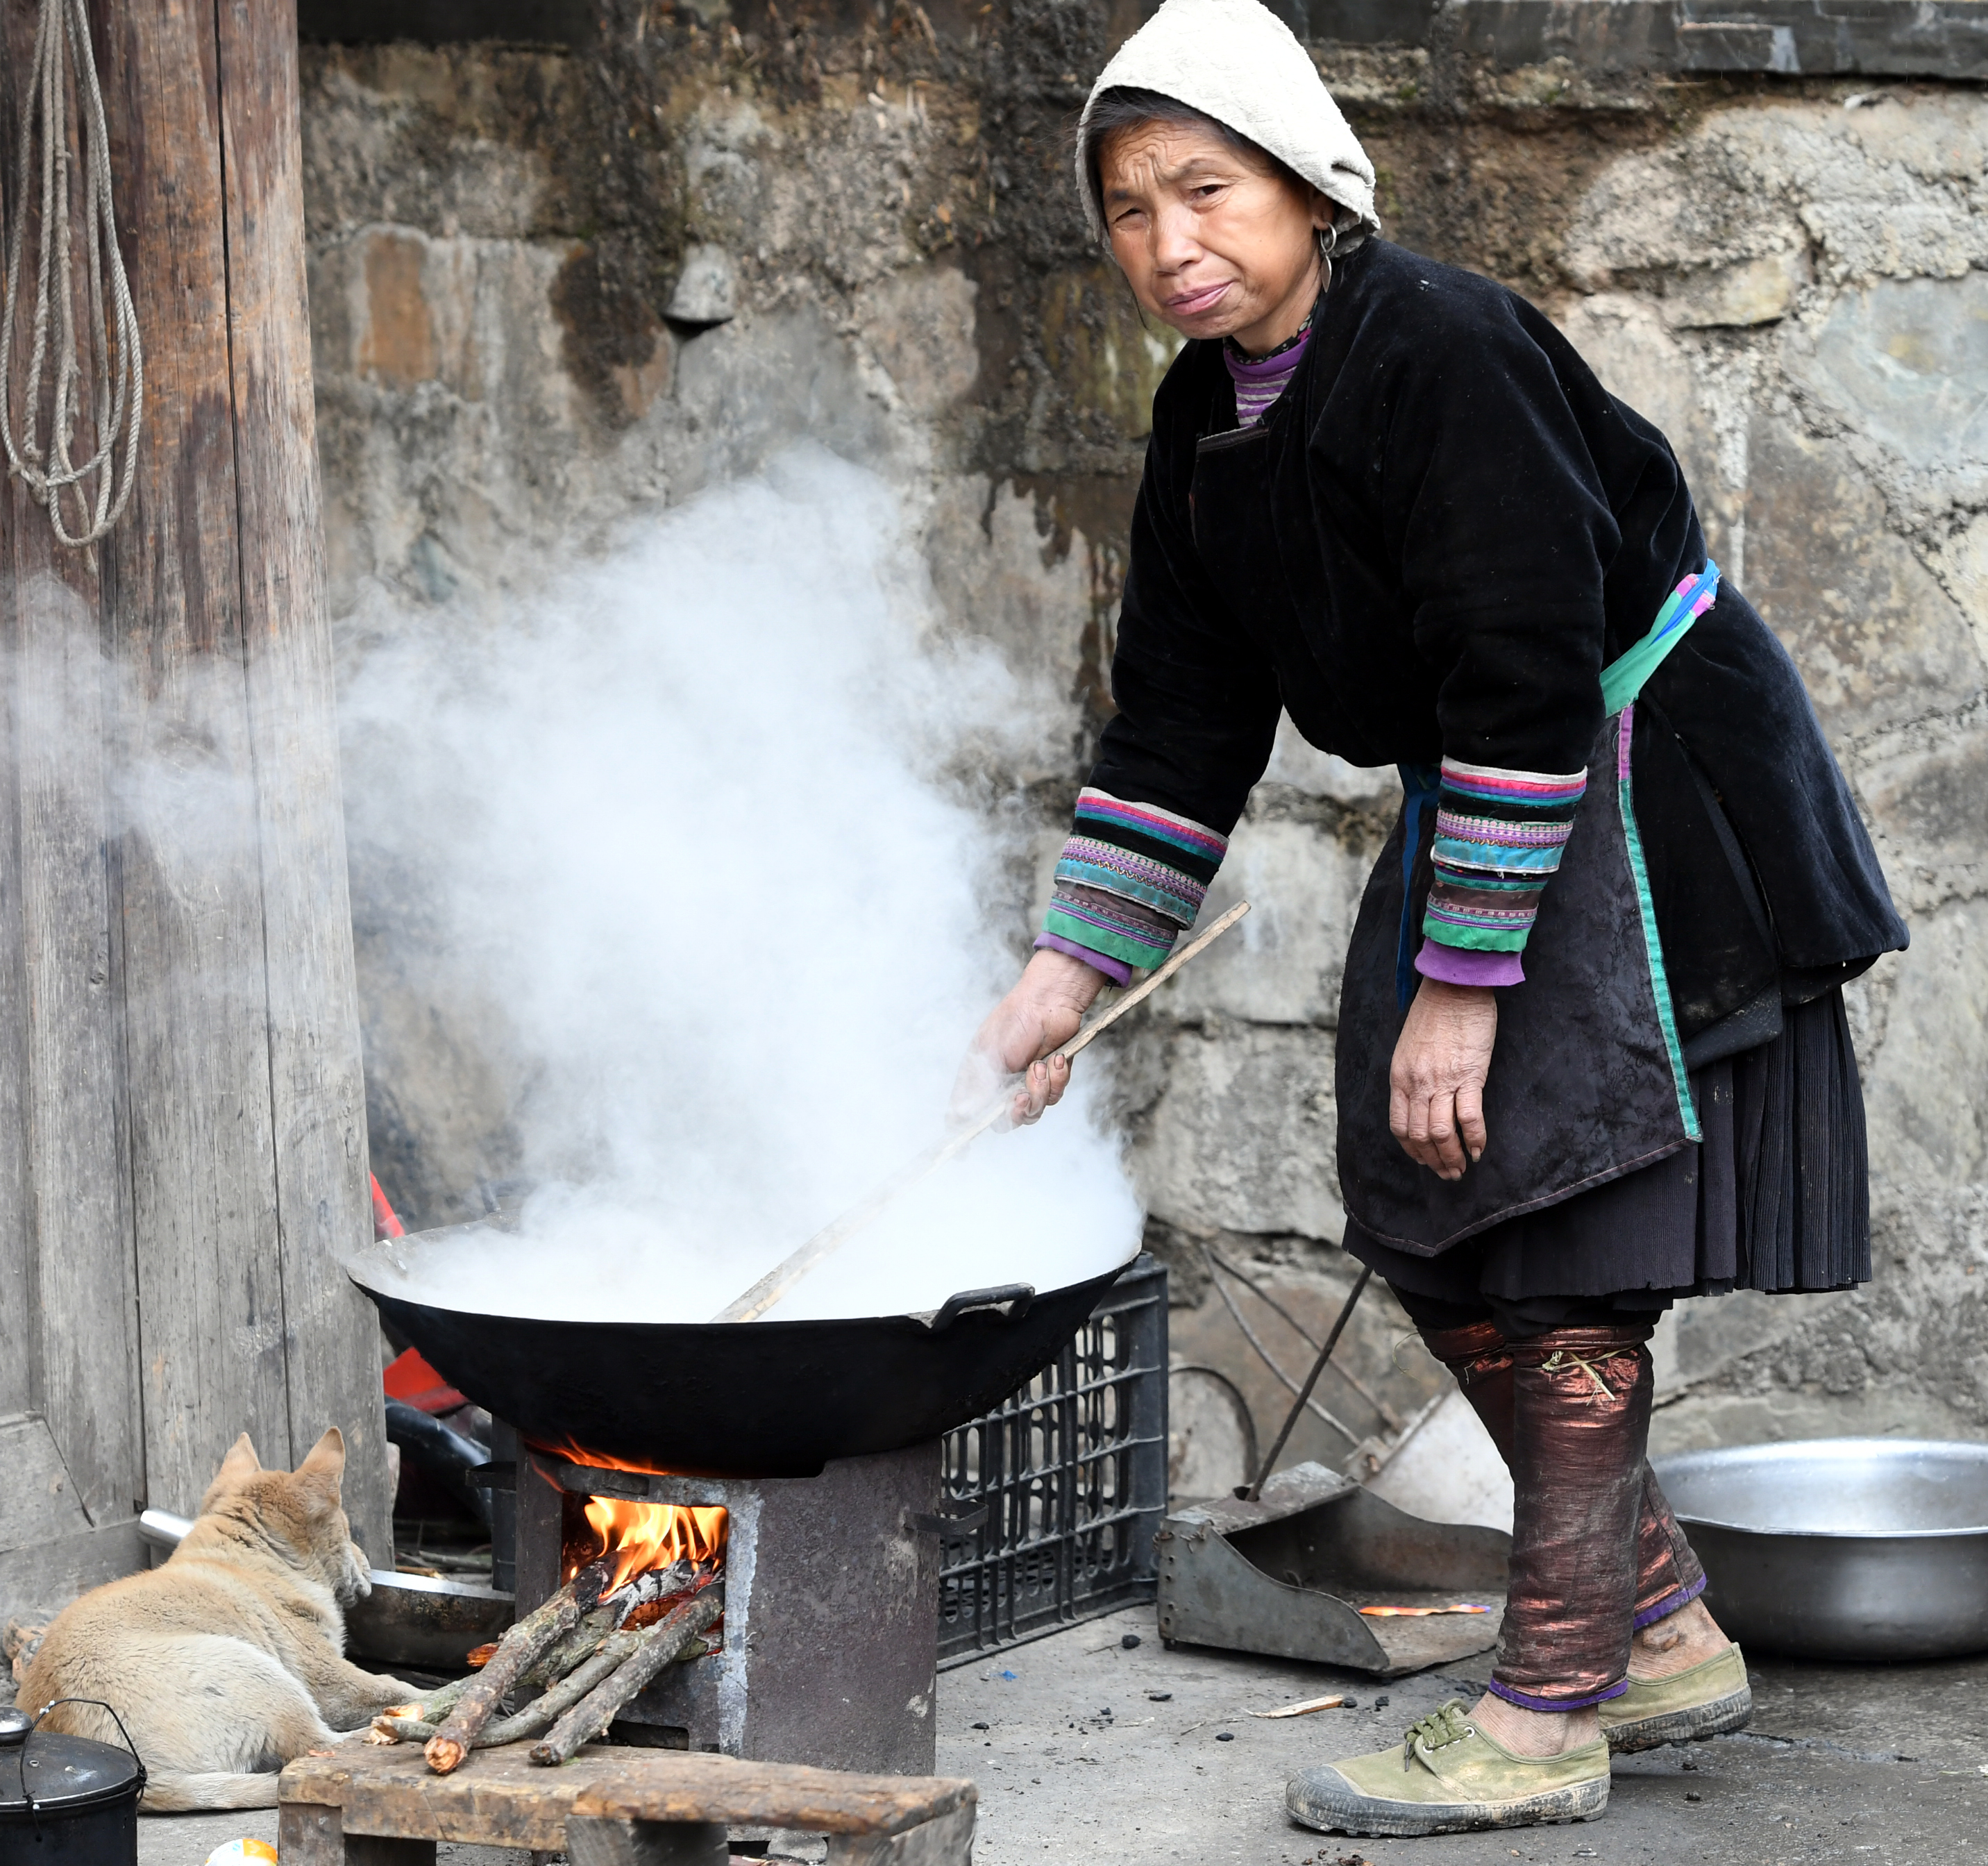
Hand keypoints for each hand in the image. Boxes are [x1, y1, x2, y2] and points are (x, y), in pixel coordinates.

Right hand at [953, 948, 1105, 1127]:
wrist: (1049, 1002)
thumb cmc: (1013, 1023)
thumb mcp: (991, 1056)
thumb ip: (980, 1090)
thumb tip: (960, 1118)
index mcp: (981, 1077)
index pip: (968, 1113)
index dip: (965, 1133)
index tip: (963, 1155)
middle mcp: (1002, 1084)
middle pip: (1006, 1121)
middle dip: (1015, 1113)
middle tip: (1020, 1098)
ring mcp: (1027, 1082)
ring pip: (1035, 1111)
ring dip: (1039, 1091)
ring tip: (1040, 1066)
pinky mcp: (1051, 1077)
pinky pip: (1055, 1095)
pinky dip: (1057, 1080)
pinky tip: (1056, 1059)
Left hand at [1388, 978, 1496, 1179]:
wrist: (1455, 985)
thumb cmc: (1435, 1012)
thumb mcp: (1410, 1047)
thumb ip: (1412, 1075)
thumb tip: (1420, 1101)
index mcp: (1399, 1077)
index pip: (1399, 1126)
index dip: (1412, 1150)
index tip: (1425, 1161)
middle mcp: (1416, 1083)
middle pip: (1420, 1136)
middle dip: (1433, 1161)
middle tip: (1448, 1174)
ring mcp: (1442, 1081)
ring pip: (1441, 1132)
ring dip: (1452, 1157)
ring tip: (1462, 1168)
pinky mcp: (1469, 1075)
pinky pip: (1468, 1117)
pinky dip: (1473, 1139)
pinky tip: (1479, 1150)